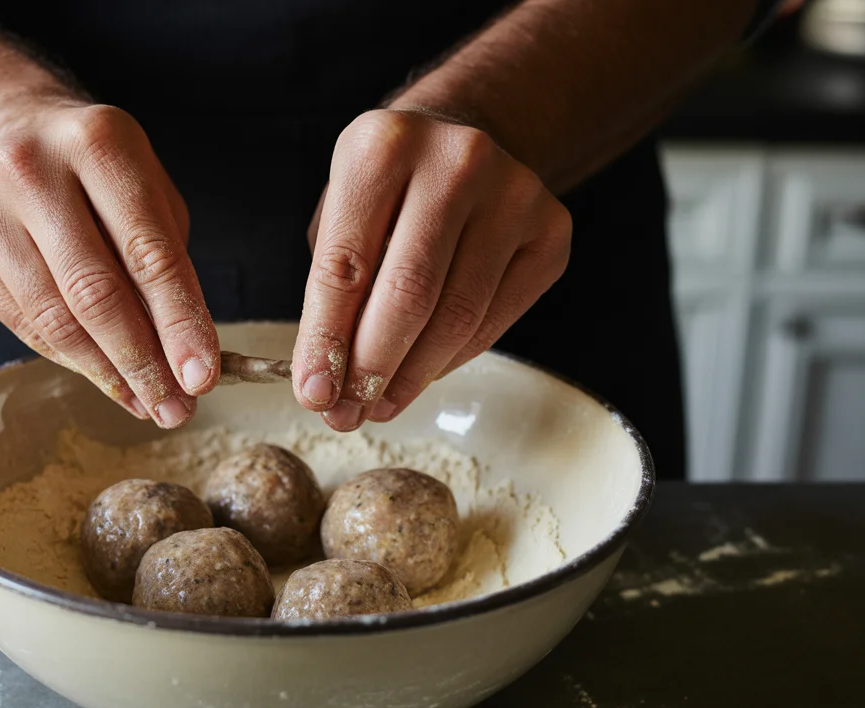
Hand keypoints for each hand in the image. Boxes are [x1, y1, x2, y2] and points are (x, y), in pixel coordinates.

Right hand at [0, 100, 218, 427]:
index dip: (180, 322)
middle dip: (143, 362)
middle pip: (95, 292)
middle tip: (177, 408)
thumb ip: (166, 265)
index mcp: (98, 143)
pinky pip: (26, 325)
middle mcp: (32, 170)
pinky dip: (72, 359)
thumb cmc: (96, 174)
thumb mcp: (149, 193)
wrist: (4, 134)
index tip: (203, 377)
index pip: (148, 252)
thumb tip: (184, 359)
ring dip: (109, 373)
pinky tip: (106, 377)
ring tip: (147, 402)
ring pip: (56, 320)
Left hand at [293, 108, 571, 429]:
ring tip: (379, 403)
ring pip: (457, 317)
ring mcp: (514, 194)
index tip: (313, 394)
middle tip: (347, 413)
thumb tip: (326, 384)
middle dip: (371, 369)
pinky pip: (494, 320)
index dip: (325, 341)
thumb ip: (332, 289)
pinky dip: (451, 359)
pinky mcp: (551, 231)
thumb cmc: (388, 189)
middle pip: (409, 295)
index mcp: (382, 146)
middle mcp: (455, 161)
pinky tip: (422, 372)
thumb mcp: (341, 214)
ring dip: (411, 376)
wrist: (464, 136)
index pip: (345, 266)